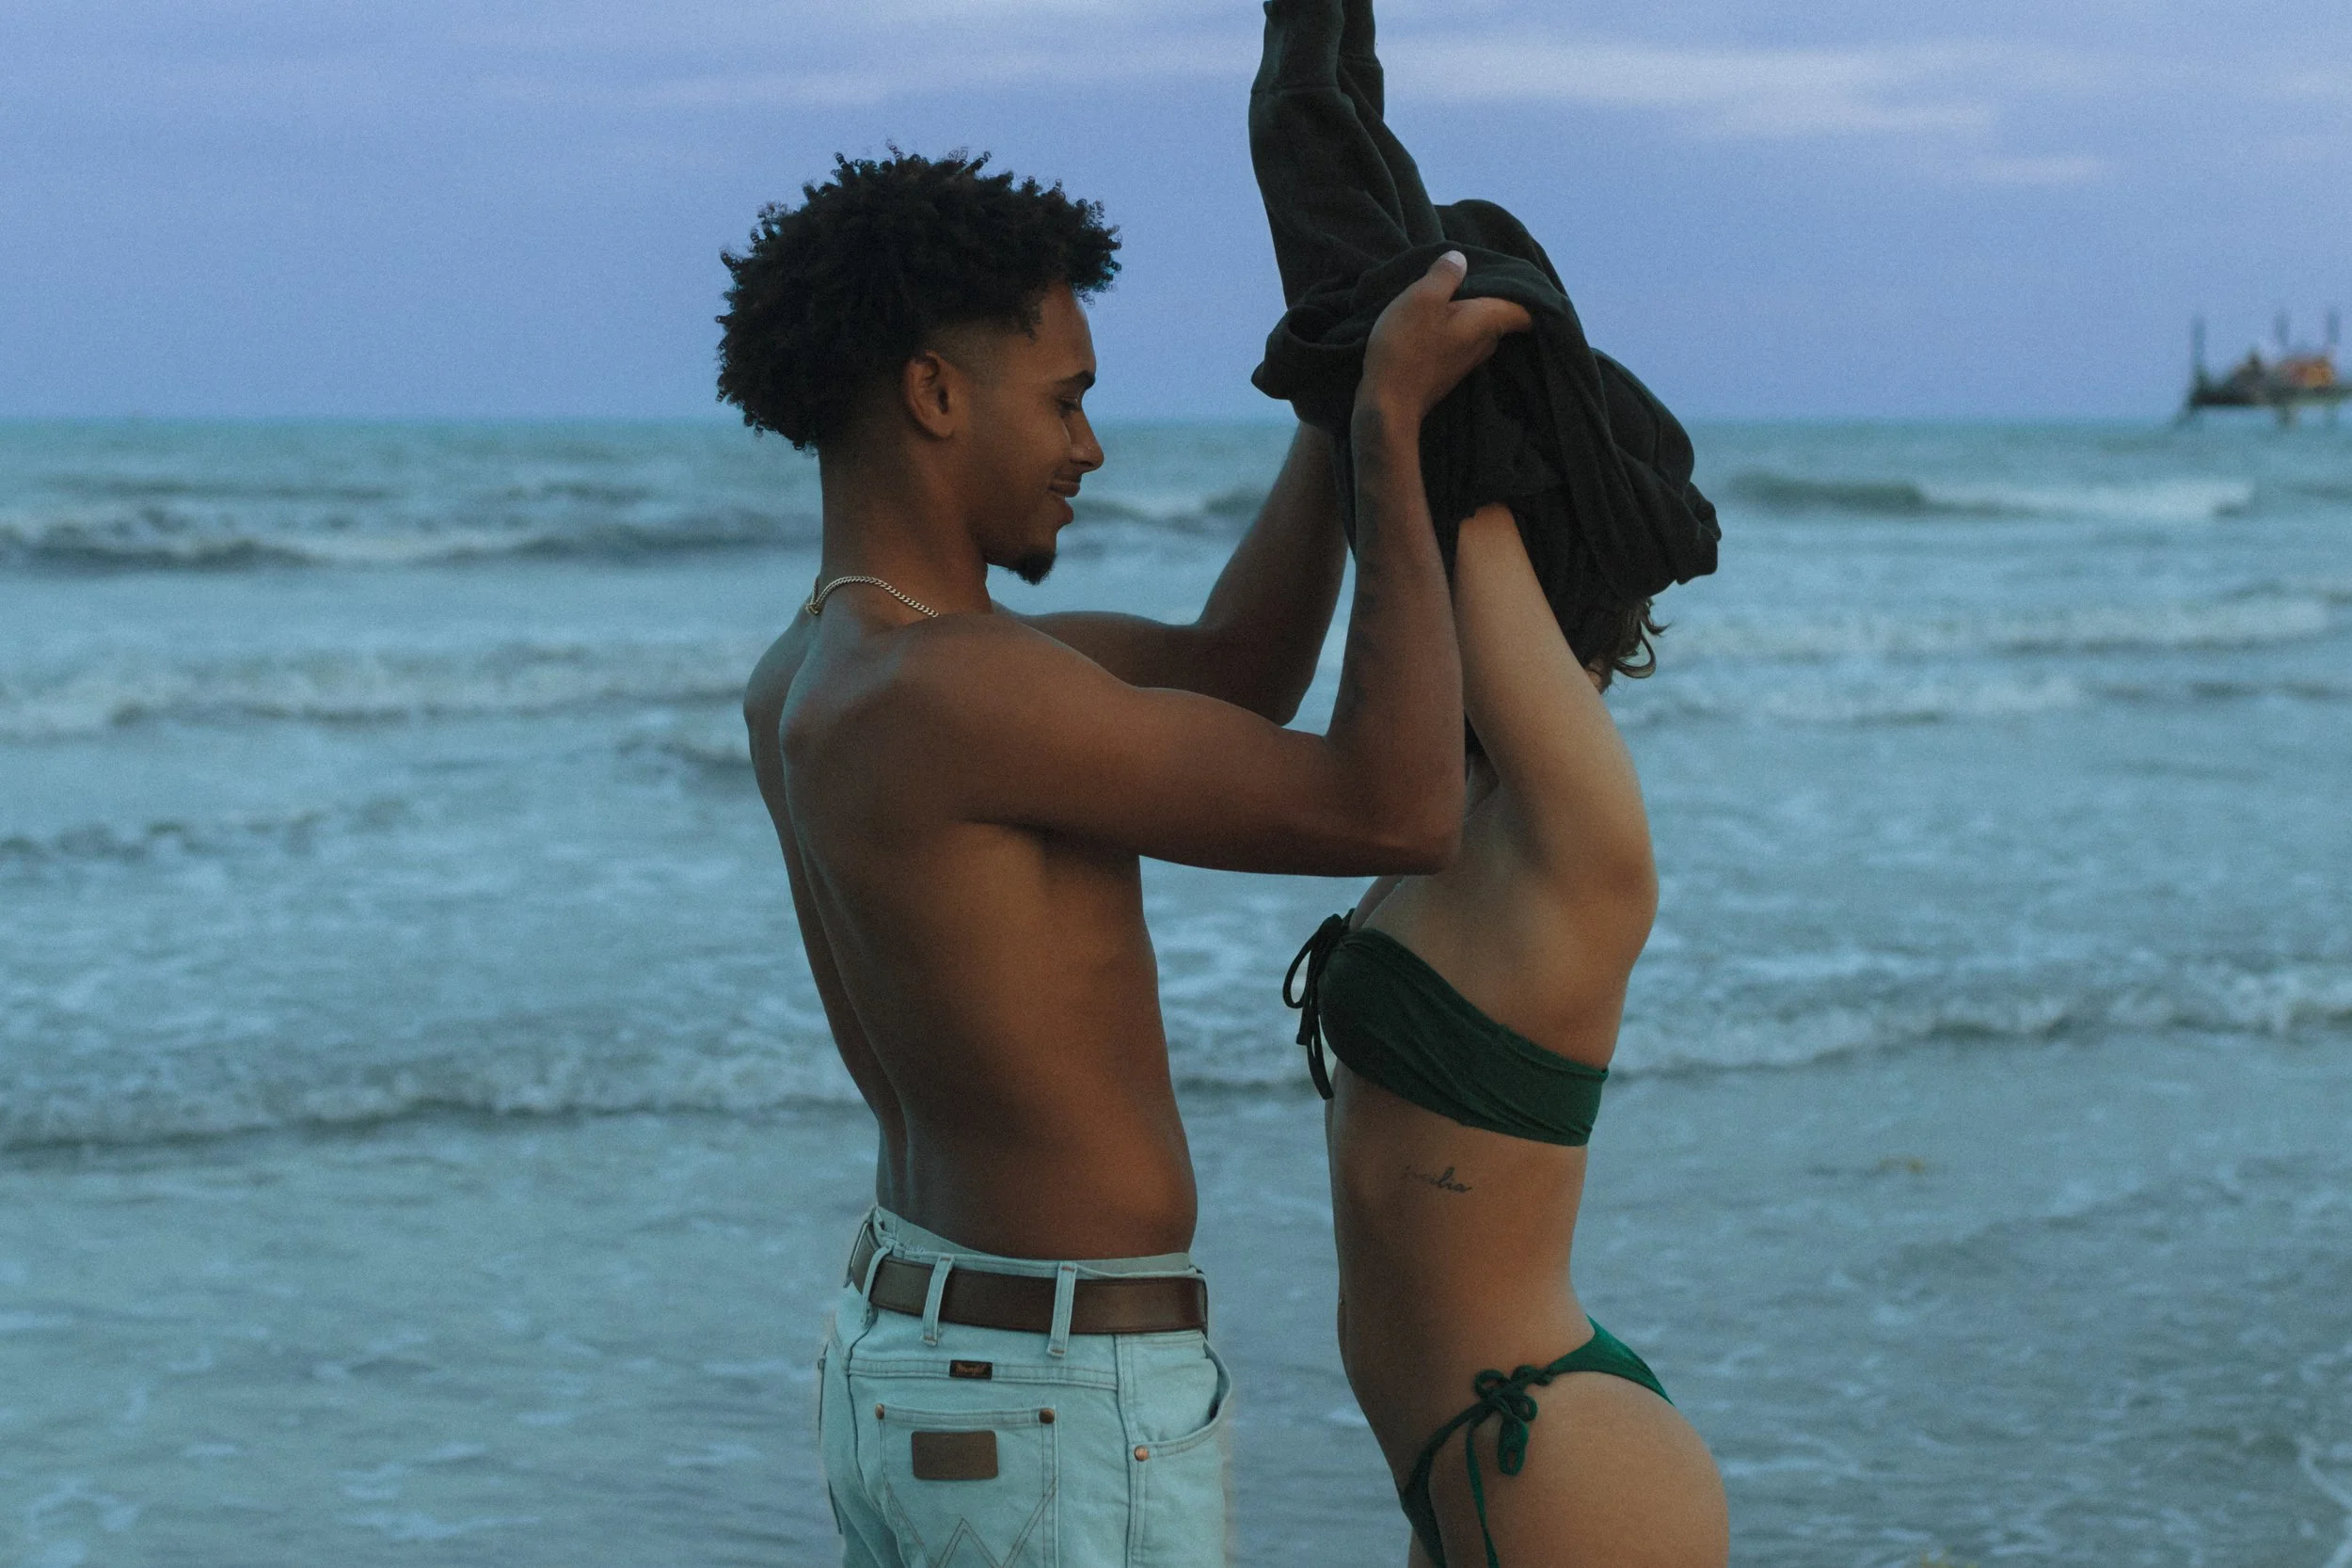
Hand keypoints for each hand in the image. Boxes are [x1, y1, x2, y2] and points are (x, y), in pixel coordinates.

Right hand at [1358, 252, 1533, 422]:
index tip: (1517, 276)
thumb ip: (1444, 276)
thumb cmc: (1407, 347)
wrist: (1388, 405)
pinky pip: (1461, 341)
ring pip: (1479, 328)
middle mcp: (1486, 343)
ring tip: (1450, 294)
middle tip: (1474, 275)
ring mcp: (1467, 361)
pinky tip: (1435, 320)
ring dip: (1468, 312)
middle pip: (1501, 315)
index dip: (1528, 292)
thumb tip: (1460, 259)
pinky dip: (1454, 327)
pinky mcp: (1449, 371)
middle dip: (1491, 296)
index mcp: (1487, 321)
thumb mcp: (1421, 299)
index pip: (1526, 309)